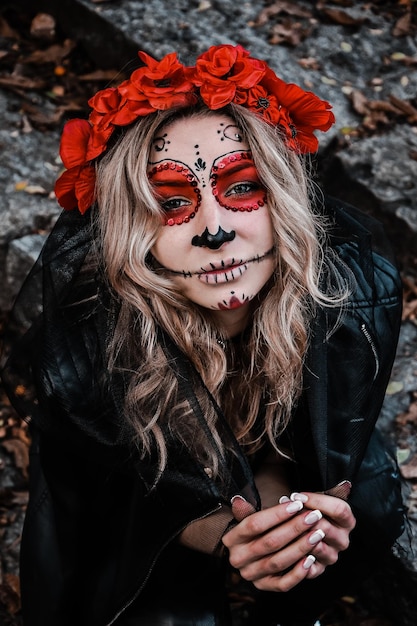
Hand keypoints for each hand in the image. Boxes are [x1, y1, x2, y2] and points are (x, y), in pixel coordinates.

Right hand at [222, 492, 354, 591]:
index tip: (298, 504)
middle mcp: (238, 559)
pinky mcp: (265, 586)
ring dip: (300, 547)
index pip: (254, 524)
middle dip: (294, 528)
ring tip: (317, 533)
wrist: (252, 554)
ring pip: (278, 562)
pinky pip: (283, 584)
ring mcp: (251, 575)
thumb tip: (238, 499)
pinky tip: (311, 559)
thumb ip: (247, 511)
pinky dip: (298, 573)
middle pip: (269, 542)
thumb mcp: (249, 518)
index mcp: (232, 539)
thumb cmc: (256, 531)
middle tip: (314, 516)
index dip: (277, 514)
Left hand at [294, 492, 355, 579]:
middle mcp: (343, 540)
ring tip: (283, 526)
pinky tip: (286, 548)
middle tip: (286, 511)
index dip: (317, 501)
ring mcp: (332, 556)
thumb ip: (322, 495)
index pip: (339, 509)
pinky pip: (310, 568)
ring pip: (317, 547)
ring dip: (298, 536)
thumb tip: (340, 486)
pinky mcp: (320, 569)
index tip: (297, 495)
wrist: (303, 532)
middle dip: (304, 518)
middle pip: (326, 528)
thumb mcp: (317, 500)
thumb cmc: (310, 512)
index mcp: (347, 521)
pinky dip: (298, 558)